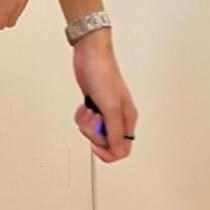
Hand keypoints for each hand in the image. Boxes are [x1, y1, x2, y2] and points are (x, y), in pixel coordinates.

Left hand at [72, 30, 137, 162]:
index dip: (108, 153)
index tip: (96, 146)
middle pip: (105, 141)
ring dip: (86, 123)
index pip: (122, 149)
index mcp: (127, 119)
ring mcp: (105, 111)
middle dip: (93, 132)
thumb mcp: (111, 107)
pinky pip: (86, 122)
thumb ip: (115, 132)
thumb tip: (118, 152)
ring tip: (88, 109)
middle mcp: (118, 117)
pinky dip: (81, 116)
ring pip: (94, 132)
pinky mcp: (93, 105)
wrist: (90, 55)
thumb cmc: (103, 74)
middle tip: (93, 117)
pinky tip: (83, 105)